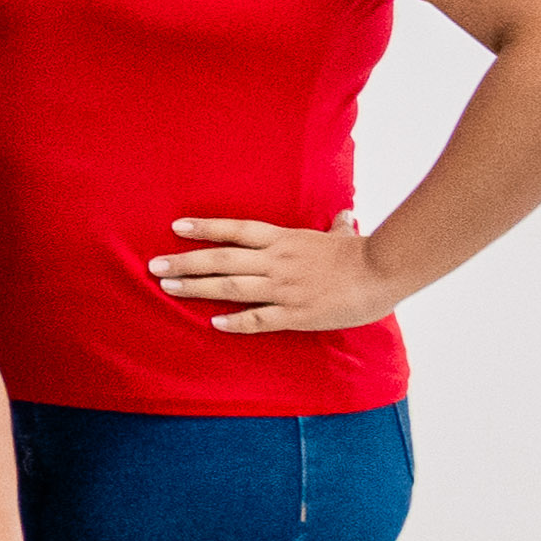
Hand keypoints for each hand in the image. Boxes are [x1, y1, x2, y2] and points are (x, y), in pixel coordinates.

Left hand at [153, 210, 396, 335]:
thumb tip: (344, 217)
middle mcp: (278, 261)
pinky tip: (214, 323)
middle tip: (154, 266)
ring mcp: (285, 288)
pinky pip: (259, 318)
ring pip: (231, 286)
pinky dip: (235, 322)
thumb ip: (337, 229)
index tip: (176, 227)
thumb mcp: (345, 236)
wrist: (386, 272)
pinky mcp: (296, 313)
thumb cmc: (366, 254)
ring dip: (197, 287)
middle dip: (186, 262)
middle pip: (222, 259)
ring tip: (168, 288)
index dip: (205, 228)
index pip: (237, 230)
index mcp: (286, 240)